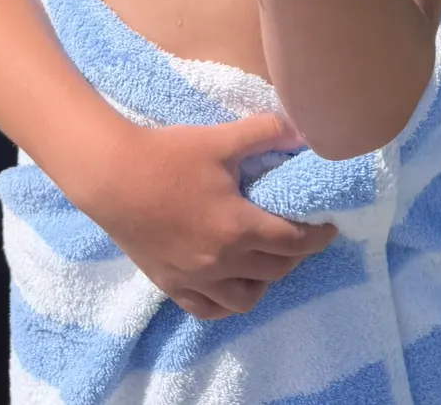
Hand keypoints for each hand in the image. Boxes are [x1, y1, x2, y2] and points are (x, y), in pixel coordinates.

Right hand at [86, 113, 336, 319]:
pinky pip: (208, 309)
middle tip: (301, 235)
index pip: (294, 242)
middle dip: (296, 255)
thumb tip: (302, 130)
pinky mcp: (170, 284)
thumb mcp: (220, 139)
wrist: (111, 176)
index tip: (329, 227)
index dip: (318, 237)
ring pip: (245, 299)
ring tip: (267, 259)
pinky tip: (231, 284)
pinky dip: (227, 302)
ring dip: (265, 282)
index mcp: (238, 227)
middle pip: (275, 270)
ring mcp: (194, 278)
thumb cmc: (167, 155)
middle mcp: (221, 262)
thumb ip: (264, 133)